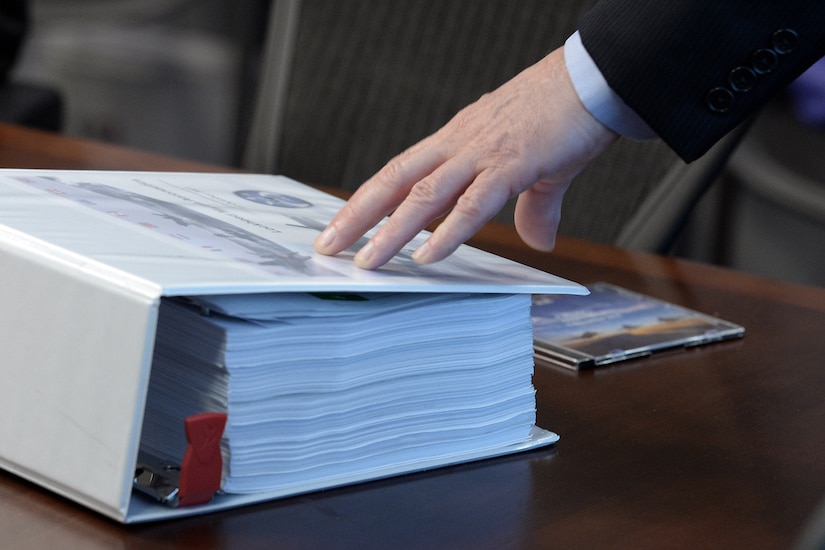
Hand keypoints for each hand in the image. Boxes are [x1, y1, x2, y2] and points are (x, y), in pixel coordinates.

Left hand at [314, 47, 617, 268]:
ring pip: (423, 195)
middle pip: (394, 181)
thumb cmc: (562, 114)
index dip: (368, 199)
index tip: (343, 224)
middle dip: (357, 215)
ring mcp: (481, 154)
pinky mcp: (511, 164)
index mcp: (457, 143)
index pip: (399, 173)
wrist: (593, 79)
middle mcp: (458, 146)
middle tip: (327, 246)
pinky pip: (472, 204)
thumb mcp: (538, 169)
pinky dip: (447, 232)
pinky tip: (427, 256)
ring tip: (366, 261)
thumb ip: (531, 209)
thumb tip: (536, 241)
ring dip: (391, 231)